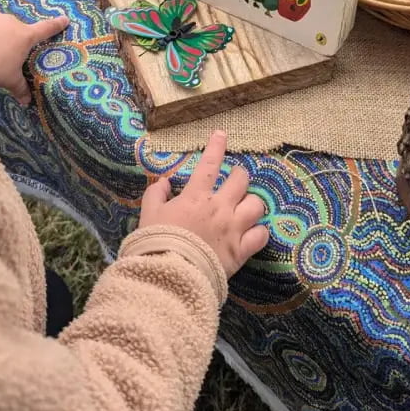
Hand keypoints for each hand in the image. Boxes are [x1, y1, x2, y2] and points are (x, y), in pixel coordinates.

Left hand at [0, 11, 69, 104]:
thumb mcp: (8, 80)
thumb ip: (20, 89)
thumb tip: (27, 102)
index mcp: (25, 36)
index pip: (46, 29)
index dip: (57, 25)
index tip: (65, 19)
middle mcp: (12, 23)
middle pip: (19, 31)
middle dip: (14, 42)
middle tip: (6, 56)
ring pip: (0, 28)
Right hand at [139, 131, 268, 277]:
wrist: (169, 276)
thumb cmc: (156, 243)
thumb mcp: (148, 214)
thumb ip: (156, 194)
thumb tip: (164, 182)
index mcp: (196, 197)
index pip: (210, 164)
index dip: (216, 146)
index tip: (222, 134)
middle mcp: (219, 208)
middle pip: (241, 180)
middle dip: (240, 176)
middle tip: (235, 180)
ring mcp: (233, 228)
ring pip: (256, 205)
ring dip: (252, 203)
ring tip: (246, 207)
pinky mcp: (241, 250)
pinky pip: (261, 235)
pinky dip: (260, 232)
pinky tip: (255, 233)